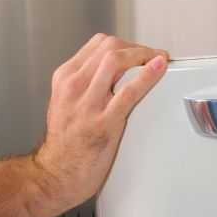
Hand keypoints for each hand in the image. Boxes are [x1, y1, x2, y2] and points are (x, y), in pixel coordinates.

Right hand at [32, 34, 168, 208]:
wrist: (56, 173)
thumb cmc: (65, 141)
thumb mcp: (66, 100)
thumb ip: (85, 82)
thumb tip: (114, 68)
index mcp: (65, 77)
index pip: (99, 43)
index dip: (125, 43)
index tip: (140, 50)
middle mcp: (74, 86)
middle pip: (110, 47)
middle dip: (137, 47)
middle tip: (153, 56)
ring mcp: (88, 103)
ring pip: (116, 61)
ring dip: (144, 55)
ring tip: (158, 60)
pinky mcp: (104, 122)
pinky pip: (129, 91)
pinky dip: (148, 75)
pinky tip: (159, 68)